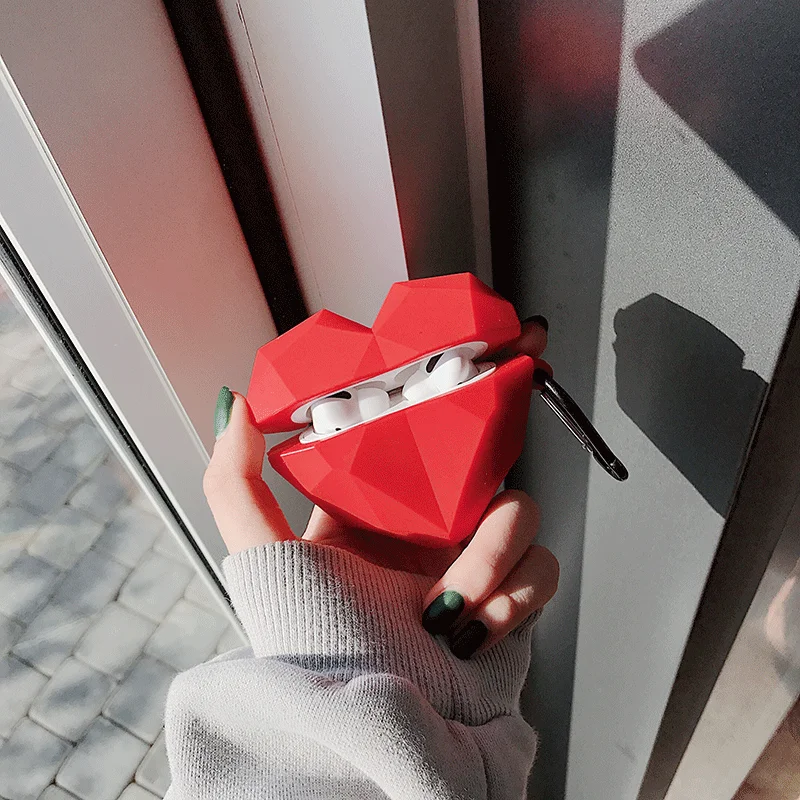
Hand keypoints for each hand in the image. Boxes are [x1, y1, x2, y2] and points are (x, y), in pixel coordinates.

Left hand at [203, 317, 558, 658]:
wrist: (370, 727)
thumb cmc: (313, 644)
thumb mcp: (263, 557)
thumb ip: (236, 481)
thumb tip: (238, 402)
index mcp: (376, 501)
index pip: (415, 427)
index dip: (443, 384)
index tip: (471, 338)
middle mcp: (427, 522)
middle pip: (482, 451)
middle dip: (510, 413)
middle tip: (526, 364)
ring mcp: (473, 556)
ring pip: (520, 509)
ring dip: (490, 557)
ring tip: (446, 604)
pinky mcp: (512, 594)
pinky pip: (542, 568)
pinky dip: (511, 599)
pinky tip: (470, 629)